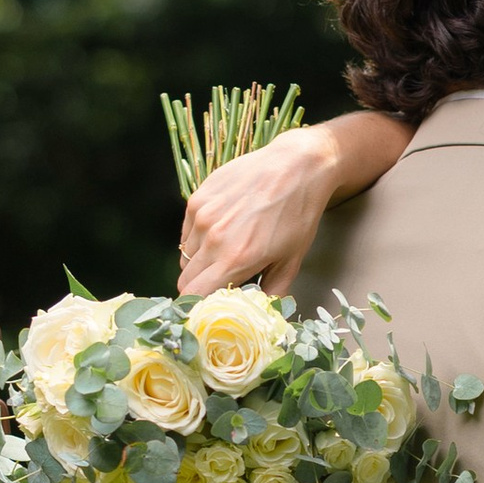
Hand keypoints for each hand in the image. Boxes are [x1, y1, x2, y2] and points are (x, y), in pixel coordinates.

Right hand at [178, 128, 336, 295]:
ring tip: (227, 251)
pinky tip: (223, 229)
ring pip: (186, 256)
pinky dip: (199, 238)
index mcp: (236, 259)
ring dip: (200, 262)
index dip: (197, 307)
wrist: (296, 166)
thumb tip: (256, 316)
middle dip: (200, 287)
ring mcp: (202, 216)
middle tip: (222, 282)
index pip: (193, 297)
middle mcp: (213, 238)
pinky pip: (187, 232)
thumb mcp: (292, 261)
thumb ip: (271, 295)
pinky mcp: (198, 198)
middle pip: (185, 280)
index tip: (208, 309)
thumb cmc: (298, 215)